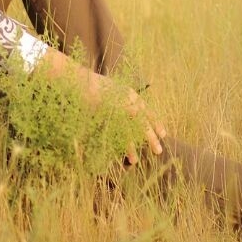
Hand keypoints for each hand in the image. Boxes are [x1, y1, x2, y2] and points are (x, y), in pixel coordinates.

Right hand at [36, 49, 167, 164]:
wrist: (77, 80)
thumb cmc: (91, 85)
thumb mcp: (111, 90)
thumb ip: (119, 100)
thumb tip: (127, 110)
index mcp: (129, 94)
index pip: (146, 110)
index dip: (154, 122)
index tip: (163, 133)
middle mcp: (128, 100)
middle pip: (143, 122)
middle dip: (151, 137)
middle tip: (159, 150)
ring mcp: (119, 108)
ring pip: (131, 131)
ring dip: (133, 146)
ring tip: (135, 160)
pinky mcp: (109, 115)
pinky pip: (118, 134)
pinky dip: (122, 145)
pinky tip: (125, 155)